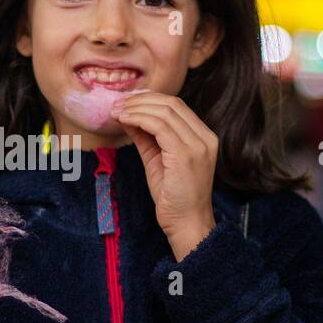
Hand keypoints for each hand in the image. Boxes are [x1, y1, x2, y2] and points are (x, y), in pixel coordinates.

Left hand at [112, 91, 216, 260]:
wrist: (186, 224)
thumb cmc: (173, 197)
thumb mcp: (157, 160)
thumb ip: (146, 138)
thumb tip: (128, 116)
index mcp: (203, 137)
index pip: (177, 106)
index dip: (149, 99)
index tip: (126, 102)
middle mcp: (205, 137)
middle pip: (172, 103)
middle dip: (141, 100)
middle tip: (118, 104)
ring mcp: (198, 145)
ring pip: (165, 111)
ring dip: (136, 108)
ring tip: (117, 112)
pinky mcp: (185, 154)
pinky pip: (159, 126)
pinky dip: (139, 119)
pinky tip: (124, 120)